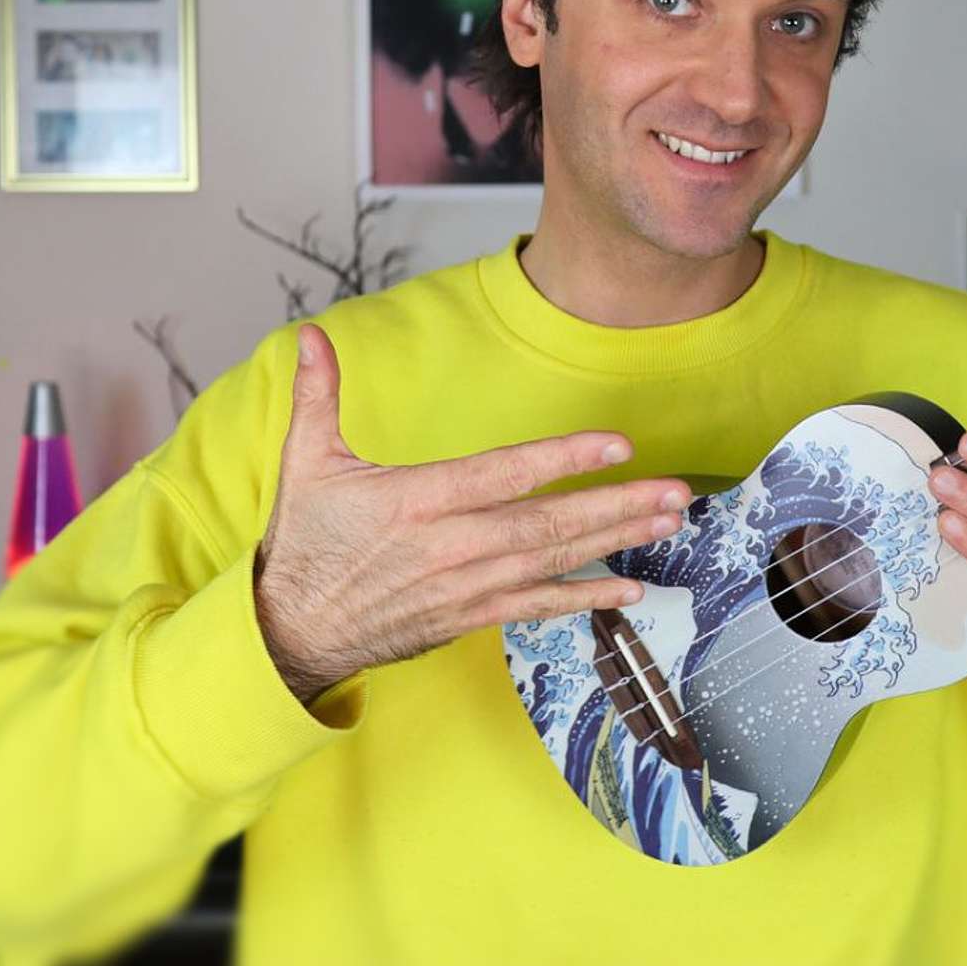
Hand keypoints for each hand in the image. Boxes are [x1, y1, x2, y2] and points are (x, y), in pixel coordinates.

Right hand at [253, 323, 691, 702]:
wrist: (290, 631)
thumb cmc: (306, 543)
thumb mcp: (305, 462)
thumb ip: (317, 395)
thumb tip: (310, 336)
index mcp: (415, 499)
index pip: (504, 472)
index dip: (564, 458)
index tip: (617, 445)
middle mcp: (449, 545)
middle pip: (546, 523)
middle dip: (617, 504)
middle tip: (675, 491)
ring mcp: (463, 586)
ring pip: (552, 562)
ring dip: (615, 540)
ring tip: (667, 522)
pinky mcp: (468, 616)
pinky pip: (536, 607)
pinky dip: (585, 598)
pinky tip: (630, 589)